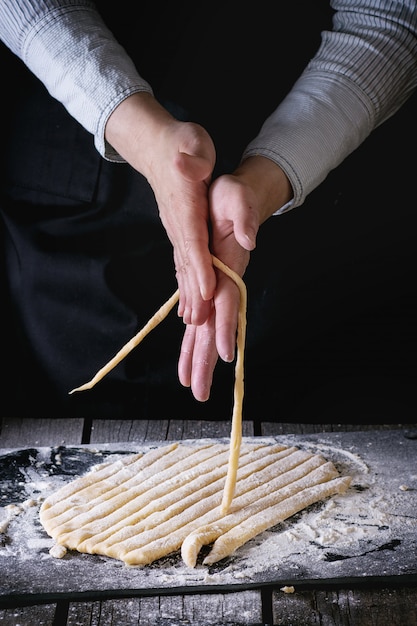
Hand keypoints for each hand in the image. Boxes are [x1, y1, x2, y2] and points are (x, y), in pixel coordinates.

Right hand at [105, 92, 216, 325]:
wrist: (156, 147)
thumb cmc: (181, 144)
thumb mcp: (193, 141)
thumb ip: (193, 157)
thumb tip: (191, 167)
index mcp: (184, 204)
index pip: (193, 241)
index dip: (200, 268)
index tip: (208, 291)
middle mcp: (177, 223)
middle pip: (187, 263)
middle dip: (194, 294)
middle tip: (200, 324)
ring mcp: (175, 230)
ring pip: (183, 267)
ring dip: (189, 295)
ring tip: (194, 324)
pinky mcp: (177, 232)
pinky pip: (182, 263)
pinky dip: (185, 284)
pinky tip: (188, 302)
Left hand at [178, 156, 292, 400]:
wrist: (233, 199)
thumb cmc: (233, 197)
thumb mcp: (237, 196)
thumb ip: (245, 216)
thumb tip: (249, 239)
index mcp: (230, 266)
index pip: (229, 301)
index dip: (227, 326)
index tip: (225, 354)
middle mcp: (224, 283)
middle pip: (217, 327)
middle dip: (208, 359)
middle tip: (200, 392)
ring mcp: (216, 288)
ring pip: (207, 329)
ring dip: (199, 357)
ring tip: (192, 386)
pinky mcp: (208, 288)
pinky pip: (200, 320)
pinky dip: (193, 340)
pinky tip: (189, 357)